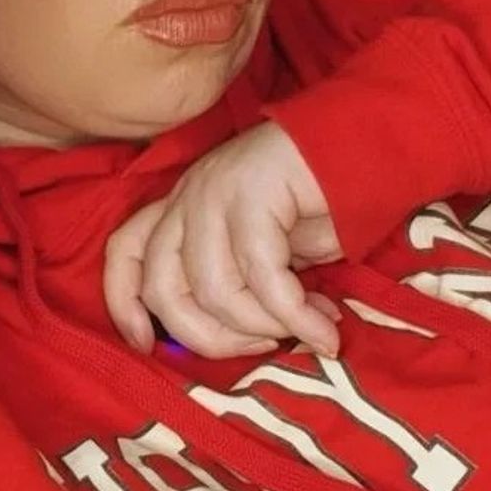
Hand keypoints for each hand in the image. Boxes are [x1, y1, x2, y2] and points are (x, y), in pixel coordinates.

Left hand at [103, 122, 345, 359]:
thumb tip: (242, 342)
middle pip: (163, 288)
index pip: (125, 252)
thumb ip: (241, 285)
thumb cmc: (319, 202)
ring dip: (262, 326)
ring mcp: (215, 191)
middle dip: (210, 338)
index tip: (147, 346)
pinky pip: (264, 278)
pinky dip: (297, 317)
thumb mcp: (267, 252)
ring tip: (304, 329)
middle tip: (262, 346)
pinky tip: (324, 329)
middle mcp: (188, 196)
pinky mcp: (252, 193)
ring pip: (213, 289)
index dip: (123, 304)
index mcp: (181, 206)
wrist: (366, 144)